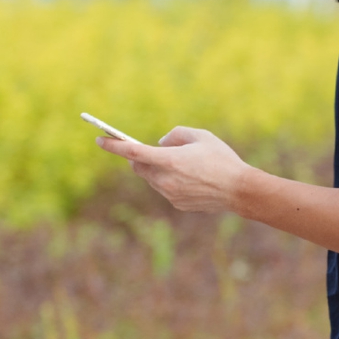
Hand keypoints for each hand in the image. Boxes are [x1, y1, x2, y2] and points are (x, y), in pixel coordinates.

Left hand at [96, 126, 249, 212]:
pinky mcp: (177, 204)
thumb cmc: (222, 159)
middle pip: (139, 166)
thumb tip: (161, 143)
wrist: (239, 190)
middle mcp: (165, 179)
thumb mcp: (201, 136)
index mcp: (169, 160)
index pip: (133, 151)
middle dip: (138, 157)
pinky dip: (169, 180)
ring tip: (179, 162)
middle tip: (145, 149)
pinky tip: (189, 177)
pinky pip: (165, 189)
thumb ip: (176, 135)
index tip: (100, 139)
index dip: (114, 145)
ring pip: (151, 179)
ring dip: (155, 169)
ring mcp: (170, 194)